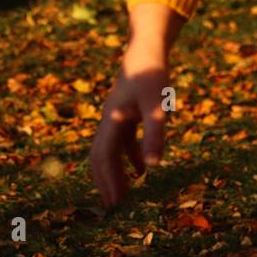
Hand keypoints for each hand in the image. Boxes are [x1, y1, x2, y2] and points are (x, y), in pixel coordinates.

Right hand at [89, 2, 184, 208]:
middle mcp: (109, 122)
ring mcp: (116, 118)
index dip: (108, 182)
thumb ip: (154, 135)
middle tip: (113, 209)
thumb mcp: (157, 105)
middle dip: (105, 183)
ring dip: (116, 174)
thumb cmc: (152, 74)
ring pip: (110, 153)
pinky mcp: (126, 114)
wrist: (147, 47)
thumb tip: (152, 168)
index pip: (103, 159)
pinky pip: (123, 143)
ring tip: (125, 196)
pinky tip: (143, 171)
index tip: (115, 205)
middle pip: (100, 159)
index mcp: (111, 121)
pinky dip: (129, 159)